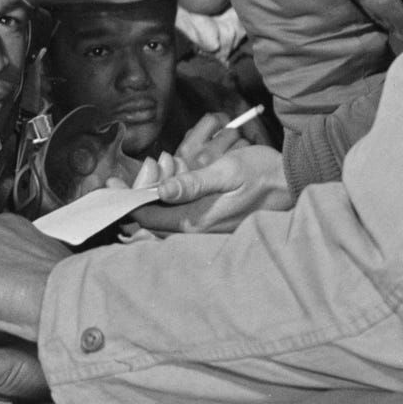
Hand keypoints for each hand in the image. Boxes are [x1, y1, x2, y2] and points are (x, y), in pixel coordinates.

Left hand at [126, 142, 291, 233]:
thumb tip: (161, 191)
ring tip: (153, 172)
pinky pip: (178, 216)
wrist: (292, 182)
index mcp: (196, 222)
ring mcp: (204, 231)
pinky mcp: (210, 225)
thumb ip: (193, 183)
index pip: (146, 218)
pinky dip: (169, 199)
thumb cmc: (261, 173)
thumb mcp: (227, 171)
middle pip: (151, 220)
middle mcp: (196, 232)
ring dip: (154, 196)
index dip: (126, 200)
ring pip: (164, 218)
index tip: (110, 183)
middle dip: (138, 195)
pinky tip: (173, 179)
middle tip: (131, 173)